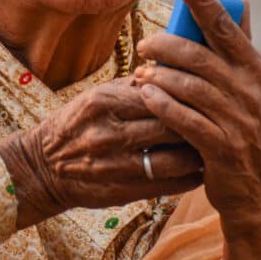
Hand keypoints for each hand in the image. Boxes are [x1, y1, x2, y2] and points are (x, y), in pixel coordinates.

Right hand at [0, 78, 203, 229]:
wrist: (43, 166)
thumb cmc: (76, 124)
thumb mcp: (97, 96)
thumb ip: (134, 87)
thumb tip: (173, 68)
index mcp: (103, 102)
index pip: (159, 93)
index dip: (185, 93)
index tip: (205, 92)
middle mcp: (108, 133)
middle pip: (170, 125)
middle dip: (197, 122)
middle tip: (216, 119)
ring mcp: (115, 165)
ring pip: (174, 158)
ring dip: (198, 153)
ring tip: (210, 144)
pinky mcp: (121, 191)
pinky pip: (168, 184)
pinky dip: (189, 176)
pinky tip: (199, 168)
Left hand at [133, 0, 260, 259]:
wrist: (259, 193)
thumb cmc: (245, 131)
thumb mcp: (250, 89)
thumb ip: (237, 50)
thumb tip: (238, 1)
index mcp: (254, 69)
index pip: (227, 26)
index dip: (203, 0)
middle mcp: (249, 90)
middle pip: (198, 54)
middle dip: (164, 45)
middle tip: (143, 46)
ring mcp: (237, 120)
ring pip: (187, 86)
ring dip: (158, 76)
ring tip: (140, 74)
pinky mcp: (221, 147)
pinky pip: (183, 118)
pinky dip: (160, 104)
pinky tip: (144, 96)